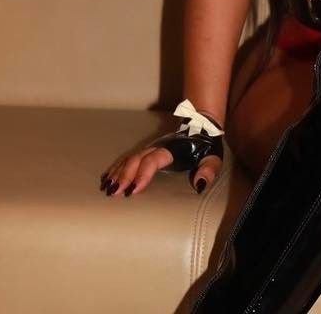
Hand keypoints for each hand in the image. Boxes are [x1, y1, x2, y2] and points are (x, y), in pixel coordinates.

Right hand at [99, 144, 222, 198]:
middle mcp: (158, 146)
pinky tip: (108, 179)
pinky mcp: (148, 150)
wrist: (201, 127)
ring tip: (108, 188)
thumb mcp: (213, 158)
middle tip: (114, 193)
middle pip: (137, 159)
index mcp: (173, 148)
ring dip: (118, 173)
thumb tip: (200, 184)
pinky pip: (129, 158)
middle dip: (124, 176)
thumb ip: (208, 170)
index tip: (133, 190)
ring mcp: (151, 147)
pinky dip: (118, 168)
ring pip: (130, 158)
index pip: (154, 159)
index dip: (143, 174)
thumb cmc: (207, 146)